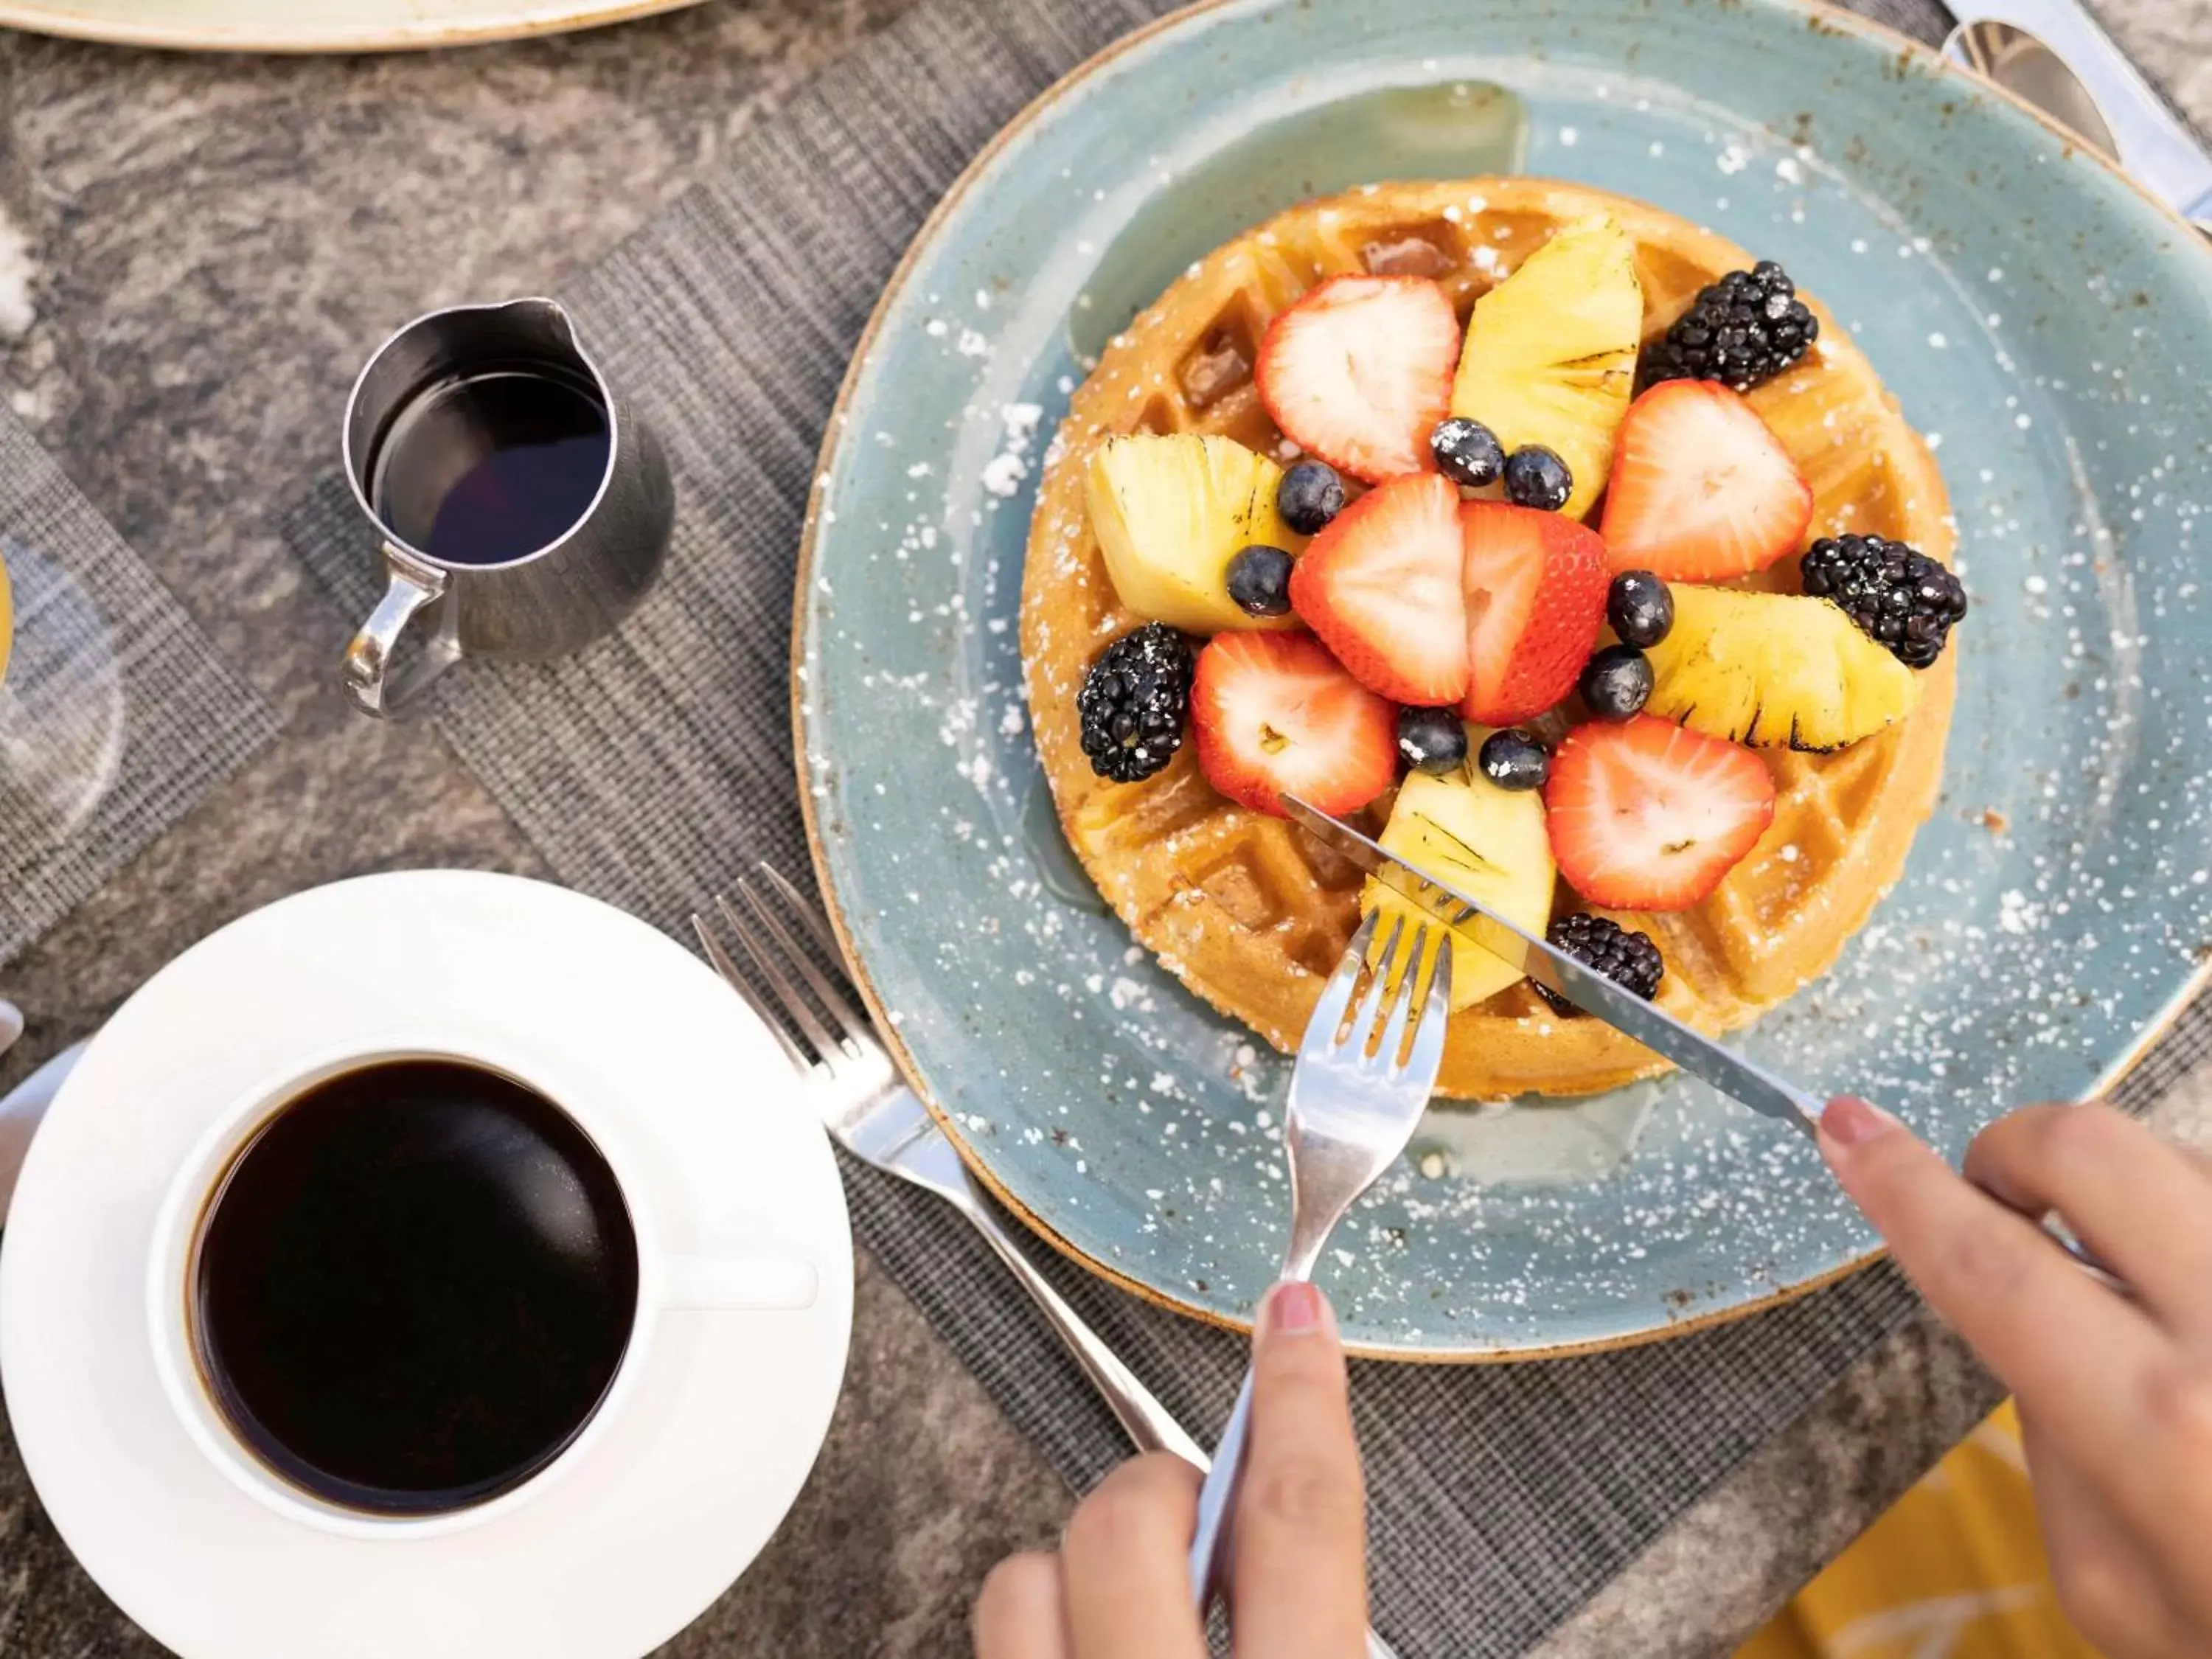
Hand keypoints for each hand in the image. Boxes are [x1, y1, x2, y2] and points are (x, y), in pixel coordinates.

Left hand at [972, 1281, 1367, 1657]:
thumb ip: (1316, 1629)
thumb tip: (1300, 1551)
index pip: (1298, 1519)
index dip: (1298, 1401)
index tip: (1293, 1318)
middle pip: (1134, 1516)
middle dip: (1160, 1490)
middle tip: (1193, 1532)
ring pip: (1022, 1578)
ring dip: (1073, 1575)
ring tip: (1125, 1626)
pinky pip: (994, 1639)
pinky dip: (1038, 1632)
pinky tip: (1082, 1656)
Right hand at [1820, 1096, 2211, 1657]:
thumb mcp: (2114, 1590)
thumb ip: (2051, 1442)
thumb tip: (2033, 1315)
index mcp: (2165, 1430)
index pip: (1989, 1264)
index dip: (1901, 1186)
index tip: (1846, 1126)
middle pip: (2095, 1147)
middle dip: (2019, 1148)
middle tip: (2001, 1194)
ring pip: (2191, 1165)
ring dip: (2143, 1206)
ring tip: (2153, 1300)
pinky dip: (2201, 1240)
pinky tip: (2199, 1312)